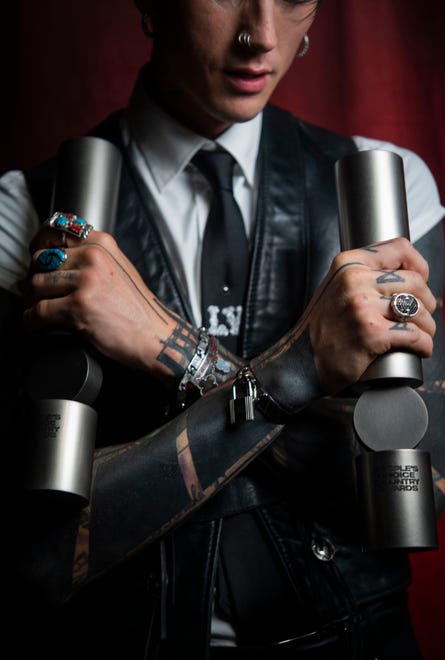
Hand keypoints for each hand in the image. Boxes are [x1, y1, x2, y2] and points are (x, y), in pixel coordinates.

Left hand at [25, 226, 182, 379]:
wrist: (155, 336)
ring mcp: (86, 281)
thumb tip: (54, 258)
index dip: (38, 246)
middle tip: (40, 294)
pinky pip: (38, 311)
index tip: (36, 260)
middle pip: (40, 260)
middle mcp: (93, 257)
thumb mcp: (118, 269)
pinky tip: (38, 325)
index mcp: (102, 244)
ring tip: (41, 311)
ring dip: (33, 302)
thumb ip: (91, 258)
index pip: (54, 231)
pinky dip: (32, 321)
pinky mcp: (78, 307)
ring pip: (35, 285)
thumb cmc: (137, 309)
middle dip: (35, 280)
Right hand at [252, 237, 435, 410]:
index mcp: (348, 264)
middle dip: (426, 302)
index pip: (400, 248)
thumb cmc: (321, 329)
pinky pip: (415, 335)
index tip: (421, 281)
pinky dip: (424, 345)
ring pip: (418, 309)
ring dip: (427, 326)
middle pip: (415, 282)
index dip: (419, 265)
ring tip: (419, 334)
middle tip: (421, 317)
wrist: (300, 362)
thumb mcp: (336, 288)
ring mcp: (362, 307)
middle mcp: (354, 281)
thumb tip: (405, 272)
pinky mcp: (371, 333)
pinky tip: (419, 349)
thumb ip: (363, 275)